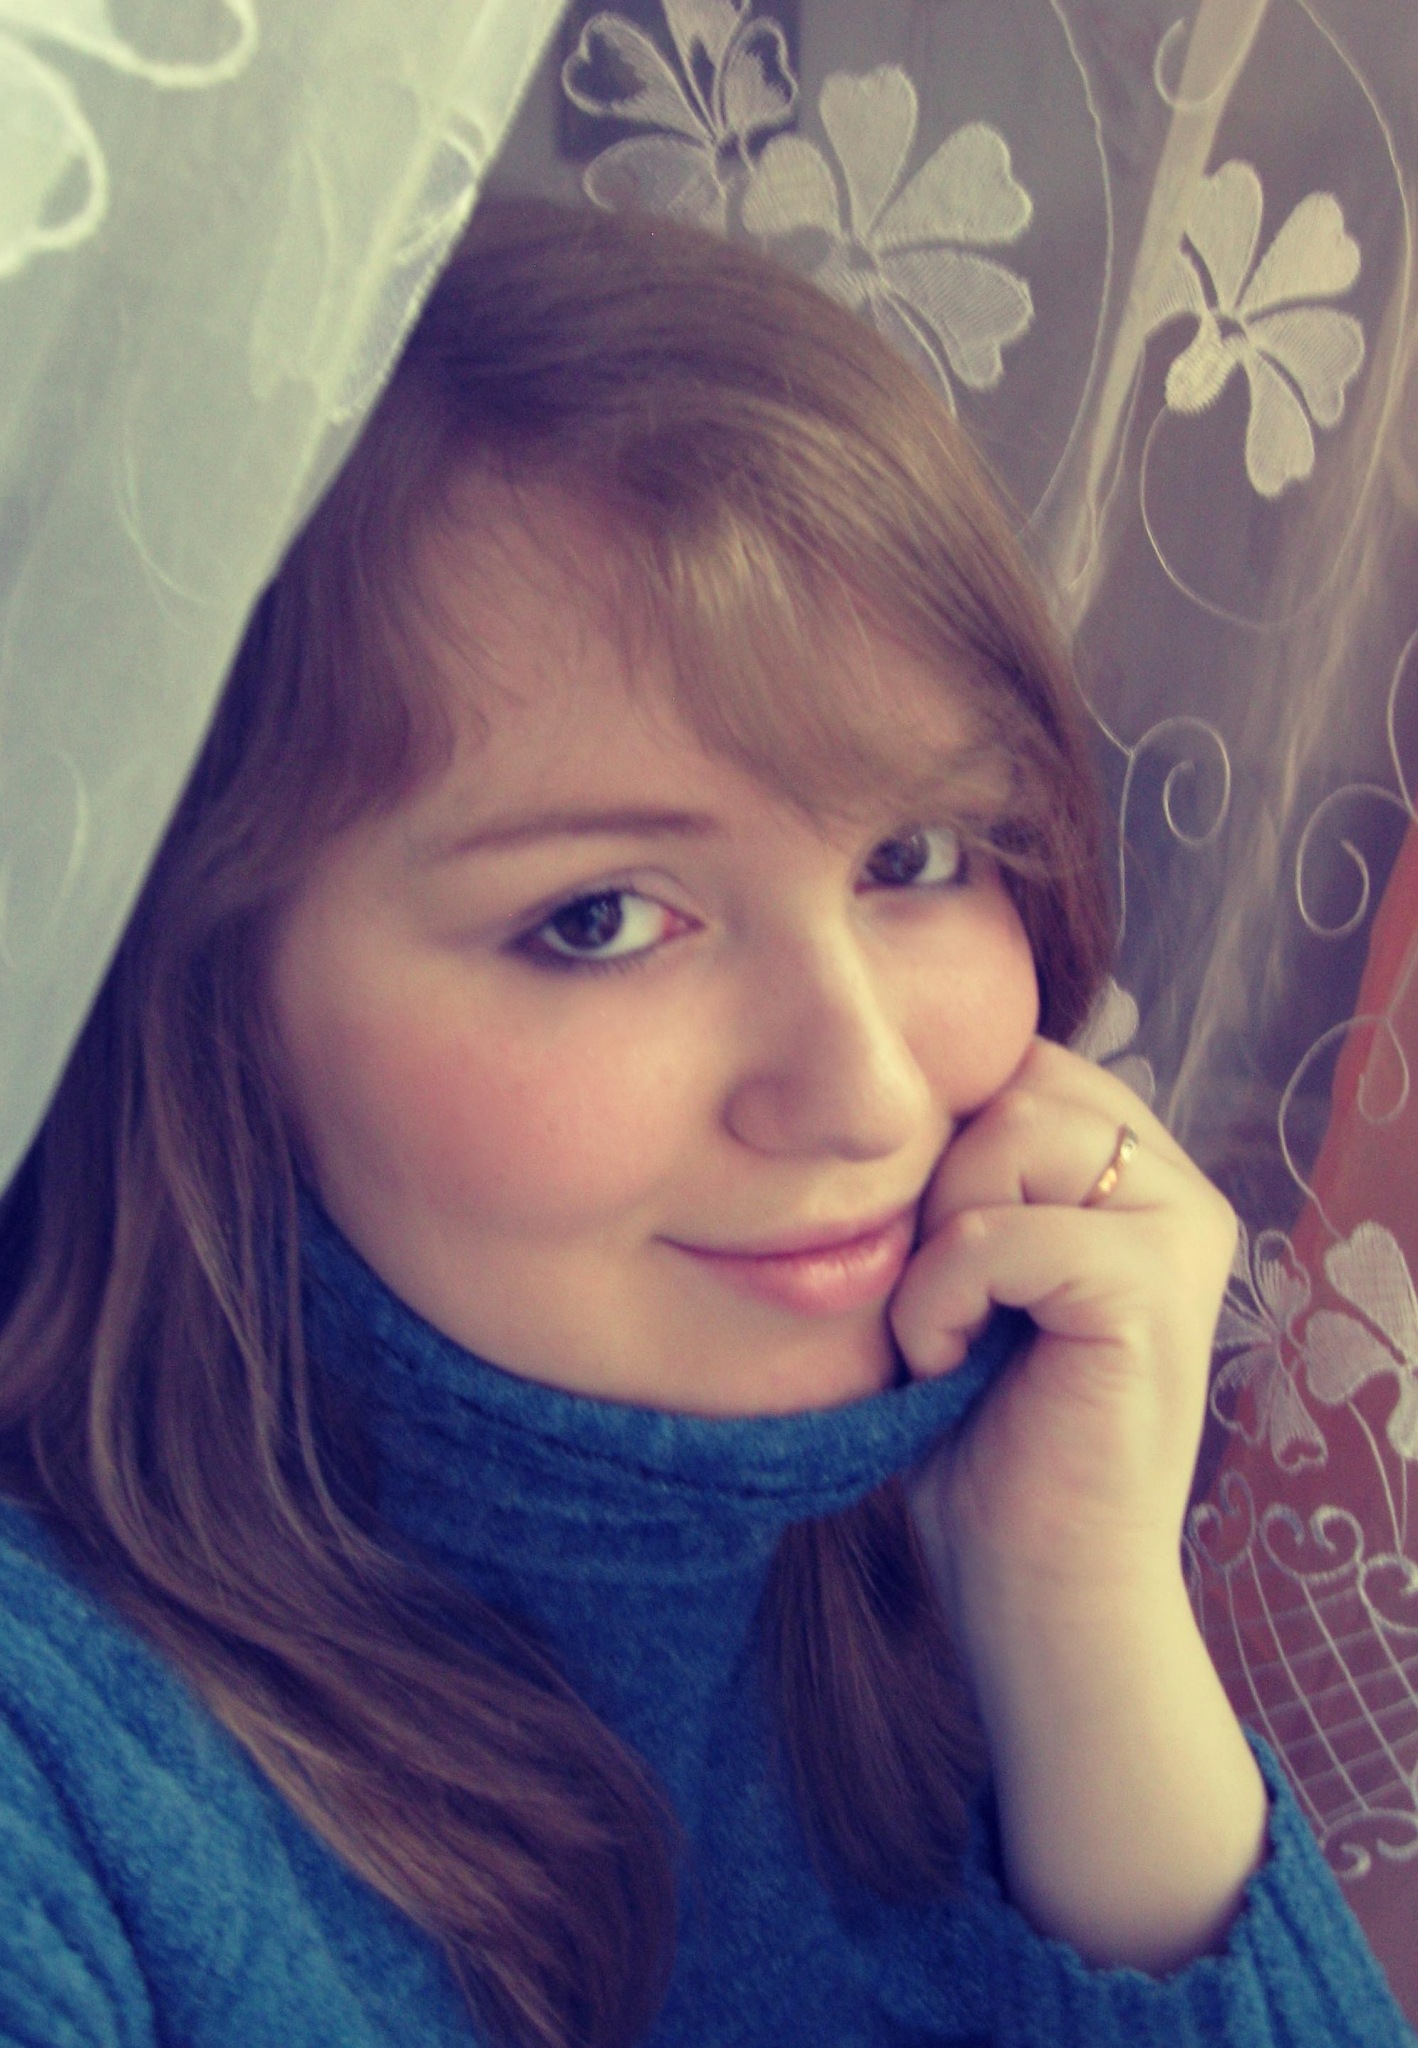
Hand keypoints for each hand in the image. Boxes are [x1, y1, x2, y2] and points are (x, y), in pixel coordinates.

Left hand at [888, 1035, 1236, 1603]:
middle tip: (929, 1294)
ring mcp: (1182, 1232)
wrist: (1038, 1587)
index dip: (943, 1131)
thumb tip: (893, 1083)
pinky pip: (1001, 1234)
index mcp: (1140, 1173)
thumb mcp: (965, 1271)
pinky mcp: (1155, 1291)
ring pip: (1013, 1132)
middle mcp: (1180, 1188)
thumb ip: (968, 1173)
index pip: (1023, 1060)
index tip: (920, 1243)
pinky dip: (941, 1298)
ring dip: (939, 1238)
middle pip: (1017, 1080)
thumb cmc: (981, 1436)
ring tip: (942, 1328)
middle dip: (938, 1181)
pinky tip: (946, 1363)